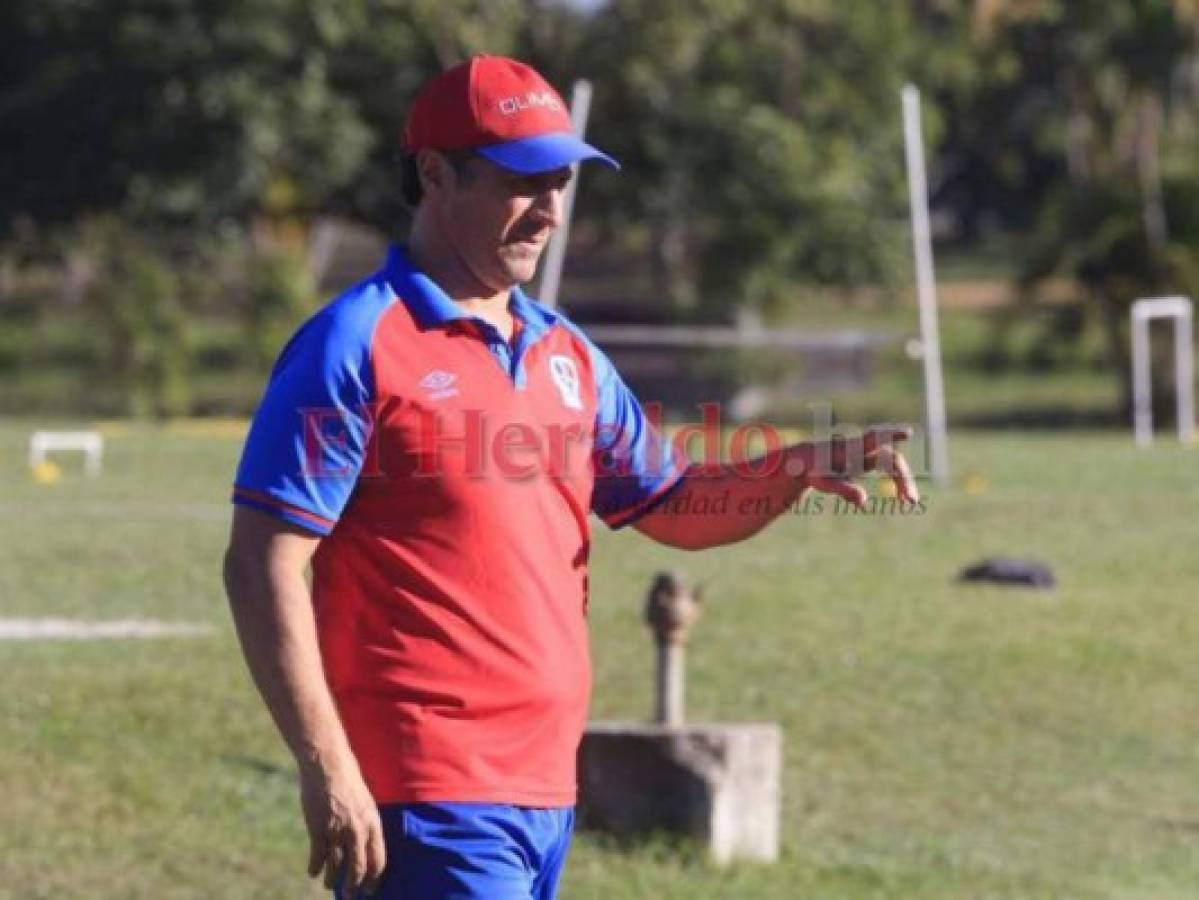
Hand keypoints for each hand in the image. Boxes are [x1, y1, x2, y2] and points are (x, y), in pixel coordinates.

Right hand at [300, 762, 385, 898]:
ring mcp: (337, 830)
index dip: (374, 878)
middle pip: (358, 868)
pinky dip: (315, 867)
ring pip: (336, 865)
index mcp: (373, 823)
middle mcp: (357, 830)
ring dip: (332, 879)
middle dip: (354, 886)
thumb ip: (365, 824)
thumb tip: (365, 844)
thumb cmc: (348, 781)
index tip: (370, 888)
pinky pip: (318, 856)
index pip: (378, 859)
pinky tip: (313, 872)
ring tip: (329, 886)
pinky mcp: (318, 829)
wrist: (328, 765)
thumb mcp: (366, 802)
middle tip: (351, 897)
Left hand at [793, 426, 919, 507]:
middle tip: (909, 501)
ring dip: (904, 483)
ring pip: (894, 465)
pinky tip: (903, 500)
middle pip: (891, 458)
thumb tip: (863, 501)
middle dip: (902, 477)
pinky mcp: (869, 463)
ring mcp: (868, 455)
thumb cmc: (813, 470)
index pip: (874, 438)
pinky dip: (897, 485)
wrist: (808, 461)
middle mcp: (863, 449)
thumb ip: (842, 489)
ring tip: (909, 503)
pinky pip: (889, 471)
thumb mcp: (824, 482)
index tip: (908, 433)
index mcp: (851, 449)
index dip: (891, 434)